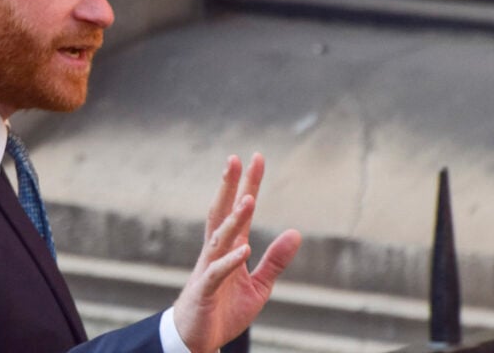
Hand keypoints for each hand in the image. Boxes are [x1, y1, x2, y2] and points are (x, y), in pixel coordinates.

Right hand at [172, 154, 301, 352]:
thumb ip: (275, 260)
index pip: (239, 210)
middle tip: (236, 159)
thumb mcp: (259, 286)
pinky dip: (230, 260)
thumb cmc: (224, 309)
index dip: (248, 184)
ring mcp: (209, 269)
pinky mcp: (205, 290)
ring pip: (219, 238)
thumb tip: (296, 232)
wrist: (197, 339)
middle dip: (229, 187)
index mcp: (230, 248)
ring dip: (234, 220)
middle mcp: (216, 252)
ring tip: (248, 200)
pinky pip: (218, 273)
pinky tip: (243, 248)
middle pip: (221, 213)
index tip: (256, 158)